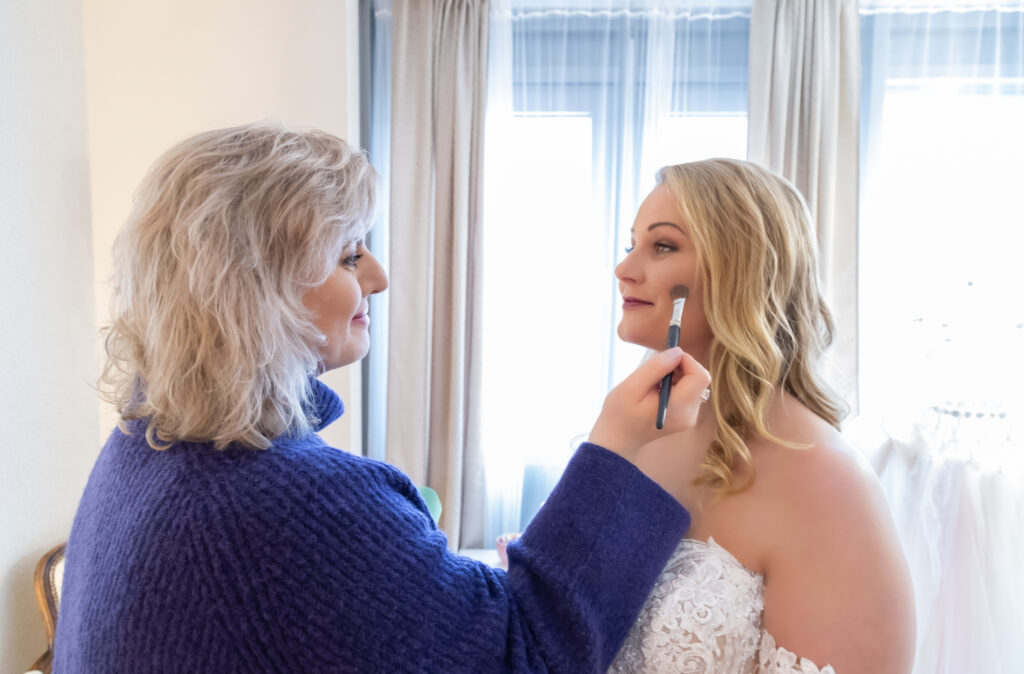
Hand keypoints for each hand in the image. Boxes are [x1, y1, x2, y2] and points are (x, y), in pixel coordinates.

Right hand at [589, 347, 709, 460]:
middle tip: (656, 369)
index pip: (700, 376)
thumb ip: (655, 368)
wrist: (617, 440)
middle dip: (681, 367)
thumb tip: (677, 352)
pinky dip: (676, 384)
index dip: (687, 360)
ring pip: (694, 384)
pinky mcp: (685, 416)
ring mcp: (688, 417)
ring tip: (653, 383)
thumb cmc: (619, 414)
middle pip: (699, 379)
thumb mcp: (632, 386)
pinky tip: (657, 390)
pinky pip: (688, 392)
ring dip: (677, 375)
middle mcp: (689, 414)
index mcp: (677, 408)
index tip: (667, 357)